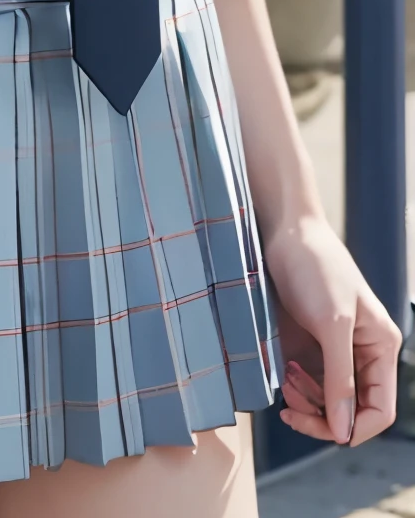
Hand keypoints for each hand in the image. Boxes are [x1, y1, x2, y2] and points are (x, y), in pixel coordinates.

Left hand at [262, 211, 402, 446]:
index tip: (324, 429)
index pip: (379, 409)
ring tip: (286, 383)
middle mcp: (362, 353)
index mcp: (380, 347)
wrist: (284, 231)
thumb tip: (344, 431)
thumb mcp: (332, 323)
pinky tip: (283, 373)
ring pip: (328, 403)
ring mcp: (334, 351)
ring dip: (306, 403)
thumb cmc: (315, 266)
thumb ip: (339, 377)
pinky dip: (295, 389)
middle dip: (323, 418)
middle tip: (291, 411)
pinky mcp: (309, 345)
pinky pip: (308, 385)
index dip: (355, 427)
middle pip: (352, 411)